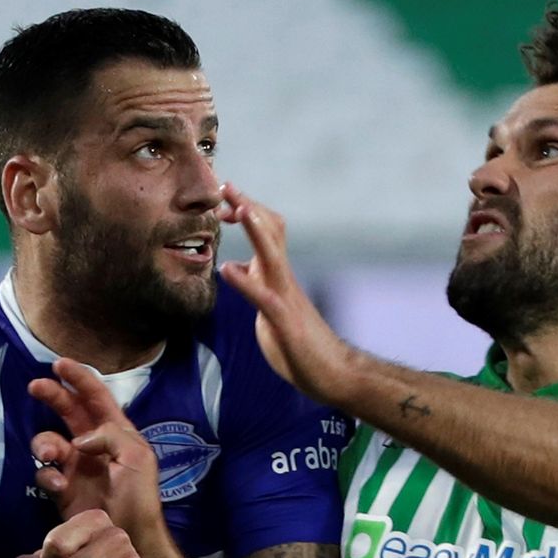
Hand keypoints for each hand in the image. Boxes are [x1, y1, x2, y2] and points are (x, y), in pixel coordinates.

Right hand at [29, 359, 164, 541]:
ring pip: (49, 441)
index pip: (96, 397)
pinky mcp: (62, 488)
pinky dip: (46, 476)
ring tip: (50, 454)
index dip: (79, 378)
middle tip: (35, 386)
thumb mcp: (138, 457)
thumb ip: (111, 435)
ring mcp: (76, 466)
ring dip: (44, 442)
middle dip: (52, 395)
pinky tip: (58, 486)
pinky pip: (45, 474)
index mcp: (115, 431)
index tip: (59, 364)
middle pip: (68, 411)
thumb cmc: (139, 495)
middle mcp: (92, 444)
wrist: (130, 536)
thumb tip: (80, 439)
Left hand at [218, 184, 351, 403]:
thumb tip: (234, 265)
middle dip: (248, 206)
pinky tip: (227, 270)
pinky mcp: (285, 322)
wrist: (333, 372)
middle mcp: (284, 280)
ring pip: (272, 255)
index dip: (246, 210)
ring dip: (255, 230)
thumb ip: (255, 284)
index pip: (266, 232)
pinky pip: (264, 297)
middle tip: (226, 185)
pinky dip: (245, 281)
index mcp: (278, 276)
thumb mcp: (269, 308)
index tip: (225, 197)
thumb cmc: (300, 343)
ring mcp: (287, 298)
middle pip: (271, 231)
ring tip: (236, 209)